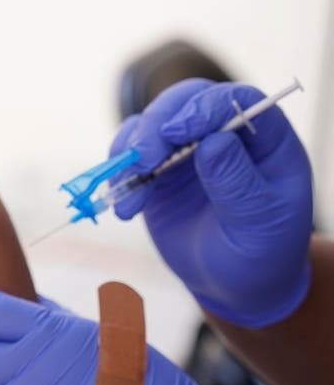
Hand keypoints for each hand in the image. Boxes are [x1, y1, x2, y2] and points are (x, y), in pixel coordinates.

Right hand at [111, 79, 313, 327]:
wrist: (231, 284)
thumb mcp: (259, 225)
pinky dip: (120, 172)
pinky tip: (127, 207)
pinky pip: (129, 151)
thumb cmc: (259, 254)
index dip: (204, 107)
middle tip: (143, 159)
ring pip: (151, 122)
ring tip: (133, 193)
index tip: (176, 133)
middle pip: (185, 101)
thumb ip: (238, 183)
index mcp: (265, 141)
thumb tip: (214, 141)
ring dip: (133, 150)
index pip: (236, 100)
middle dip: (157, 124)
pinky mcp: (157, 165)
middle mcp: (224, 133)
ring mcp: (187, 147)